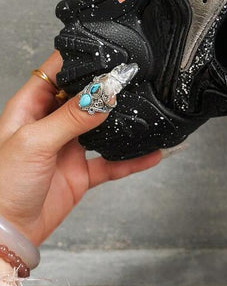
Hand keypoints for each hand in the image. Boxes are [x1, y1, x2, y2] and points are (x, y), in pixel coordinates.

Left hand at [0, 51, 161, 246]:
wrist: (5, 234)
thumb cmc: (2, 186)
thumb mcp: (35, 142)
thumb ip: (72, 118)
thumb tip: (104, 95)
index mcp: (31, 107)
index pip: (57, 72)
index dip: (79, 59)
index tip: (106, 50)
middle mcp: (50, 123)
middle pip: (83, 95)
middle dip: (105, 86)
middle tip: (133, 75)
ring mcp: (67, 148)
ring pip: (101, 126)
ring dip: (121, 119)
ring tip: (145, 106)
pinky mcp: (80, 173)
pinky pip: (112, 162)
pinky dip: (132, 159)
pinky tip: (152, 153)